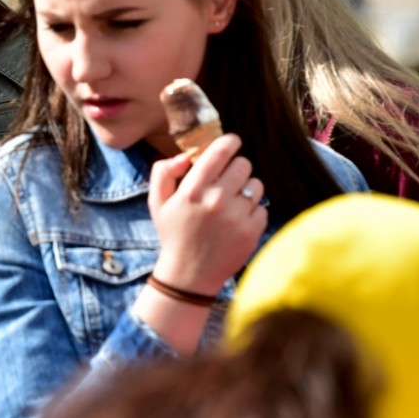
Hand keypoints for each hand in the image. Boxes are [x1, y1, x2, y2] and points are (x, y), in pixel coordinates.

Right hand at [147, 133, 266, 295]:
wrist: (189, 275)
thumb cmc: (174, 233)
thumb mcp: (156, 202)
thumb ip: (163, 171)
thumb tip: (186, 156)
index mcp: (192, 190)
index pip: (220, 151)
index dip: (229, 142)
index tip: (231, 143)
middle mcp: (216, 200)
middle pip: (243, 164)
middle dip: (235, 168)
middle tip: (226, 181)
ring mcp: (236, 217)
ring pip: (256, 184)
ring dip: (246, 189)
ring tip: (232, 202)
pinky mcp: (252, 231)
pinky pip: (262, 207)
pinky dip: (252, 211)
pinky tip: (237, 221)